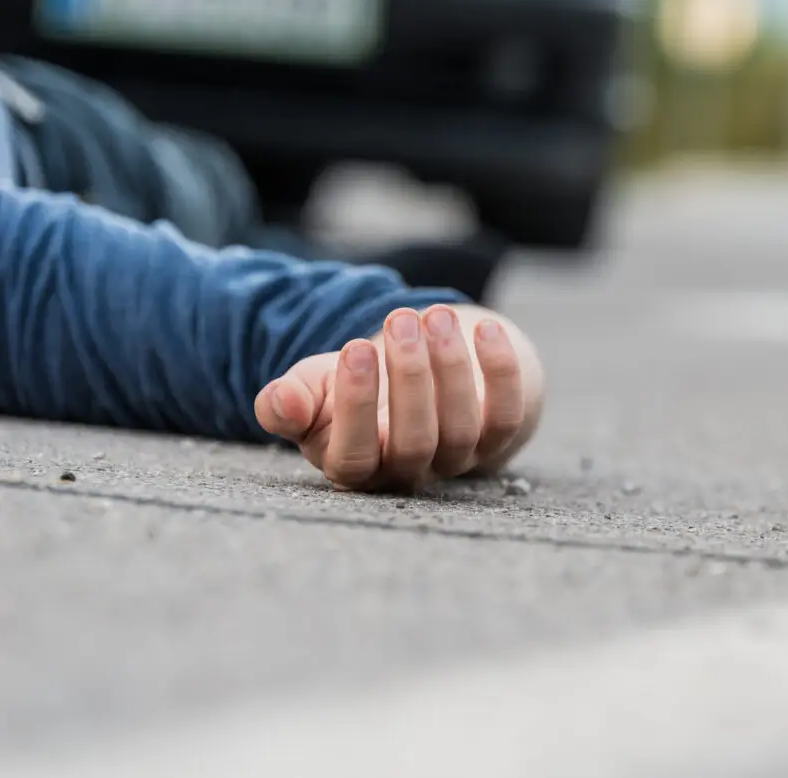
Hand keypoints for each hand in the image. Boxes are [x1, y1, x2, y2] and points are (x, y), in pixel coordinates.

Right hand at [255, 304, 538, 491]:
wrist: (411, 380)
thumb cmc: (350, 388)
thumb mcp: (311, 392)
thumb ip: (286, 402)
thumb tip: (281, 403)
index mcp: (355, 467)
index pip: (355, 457)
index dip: (356, 406)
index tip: (355, 348)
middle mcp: (409, 471)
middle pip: (416, 441)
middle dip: (409, 376)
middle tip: (400, 319)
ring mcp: (457, 458)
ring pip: (461, 427)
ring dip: (451, 367)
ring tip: (434, 316)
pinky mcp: (496, 437)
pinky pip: (507, 414)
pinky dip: (501, 372)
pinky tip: (485, 329)